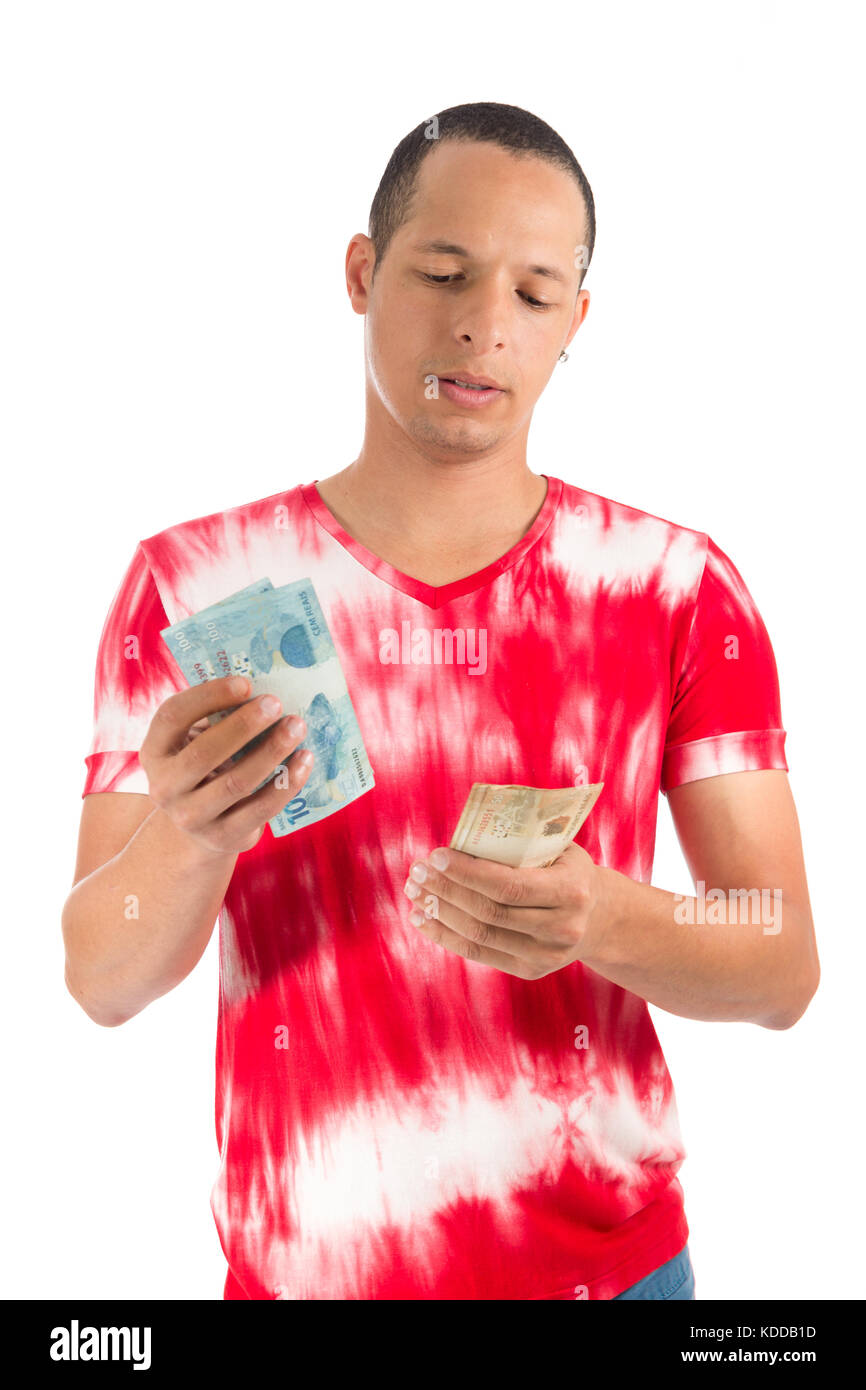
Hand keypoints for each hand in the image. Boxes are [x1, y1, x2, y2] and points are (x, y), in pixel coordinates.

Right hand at [140, 674, 313, 856]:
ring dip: (271, 751)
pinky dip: (286, 784)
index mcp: (155, 751)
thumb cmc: (206, 768)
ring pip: (236, 782)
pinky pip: (260, 809)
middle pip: (204, 752)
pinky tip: (305, 760)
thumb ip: (217, 718)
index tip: (245, 683)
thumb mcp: (197, 742)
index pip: (173, 716)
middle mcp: (165, 786)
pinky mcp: (222, 837)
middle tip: (277, 703)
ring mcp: (191, 817)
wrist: (201, 829)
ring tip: (297, 727)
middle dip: (244, 725)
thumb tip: (265, 688)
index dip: (208, 696)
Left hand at [402, 841, 607, 978]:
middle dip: (446, 889)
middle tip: (417, 870)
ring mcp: (546, 955)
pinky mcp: (530, 971)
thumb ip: (518, 844)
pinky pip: (478, 953)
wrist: (598, 917)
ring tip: (415, 891)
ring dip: (439, 911)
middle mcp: (561, 928)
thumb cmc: (566, 870)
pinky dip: (445, 935)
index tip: (436, 856)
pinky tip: (422, 918)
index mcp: (571, 891)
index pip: (508, 885)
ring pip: (479, 935)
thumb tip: (459, 839)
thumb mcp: (556, 848)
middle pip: (489, 911)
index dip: (468, 873)